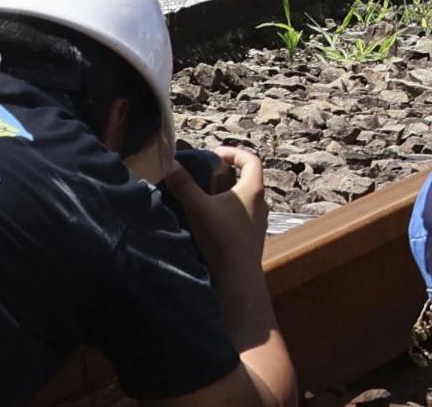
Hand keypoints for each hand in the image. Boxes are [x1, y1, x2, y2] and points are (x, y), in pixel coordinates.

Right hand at [165, 143, 272, 274]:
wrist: (237, 278)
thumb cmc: (222, 239)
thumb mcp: (198, 207)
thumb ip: (183, 185)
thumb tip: (170, 164)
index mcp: (254, 190)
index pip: (251, 159)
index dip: (234, 152)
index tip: (215, 154)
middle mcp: (262, 204)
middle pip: (249, 179)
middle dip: (228, 174)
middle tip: (206, 175)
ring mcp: (259, 223)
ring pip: (245, 200)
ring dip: (227, 195)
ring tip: (205, 198)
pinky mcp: (253, 238)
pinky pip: (242, 217)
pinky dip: (228, 213)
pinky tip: (210, 222)